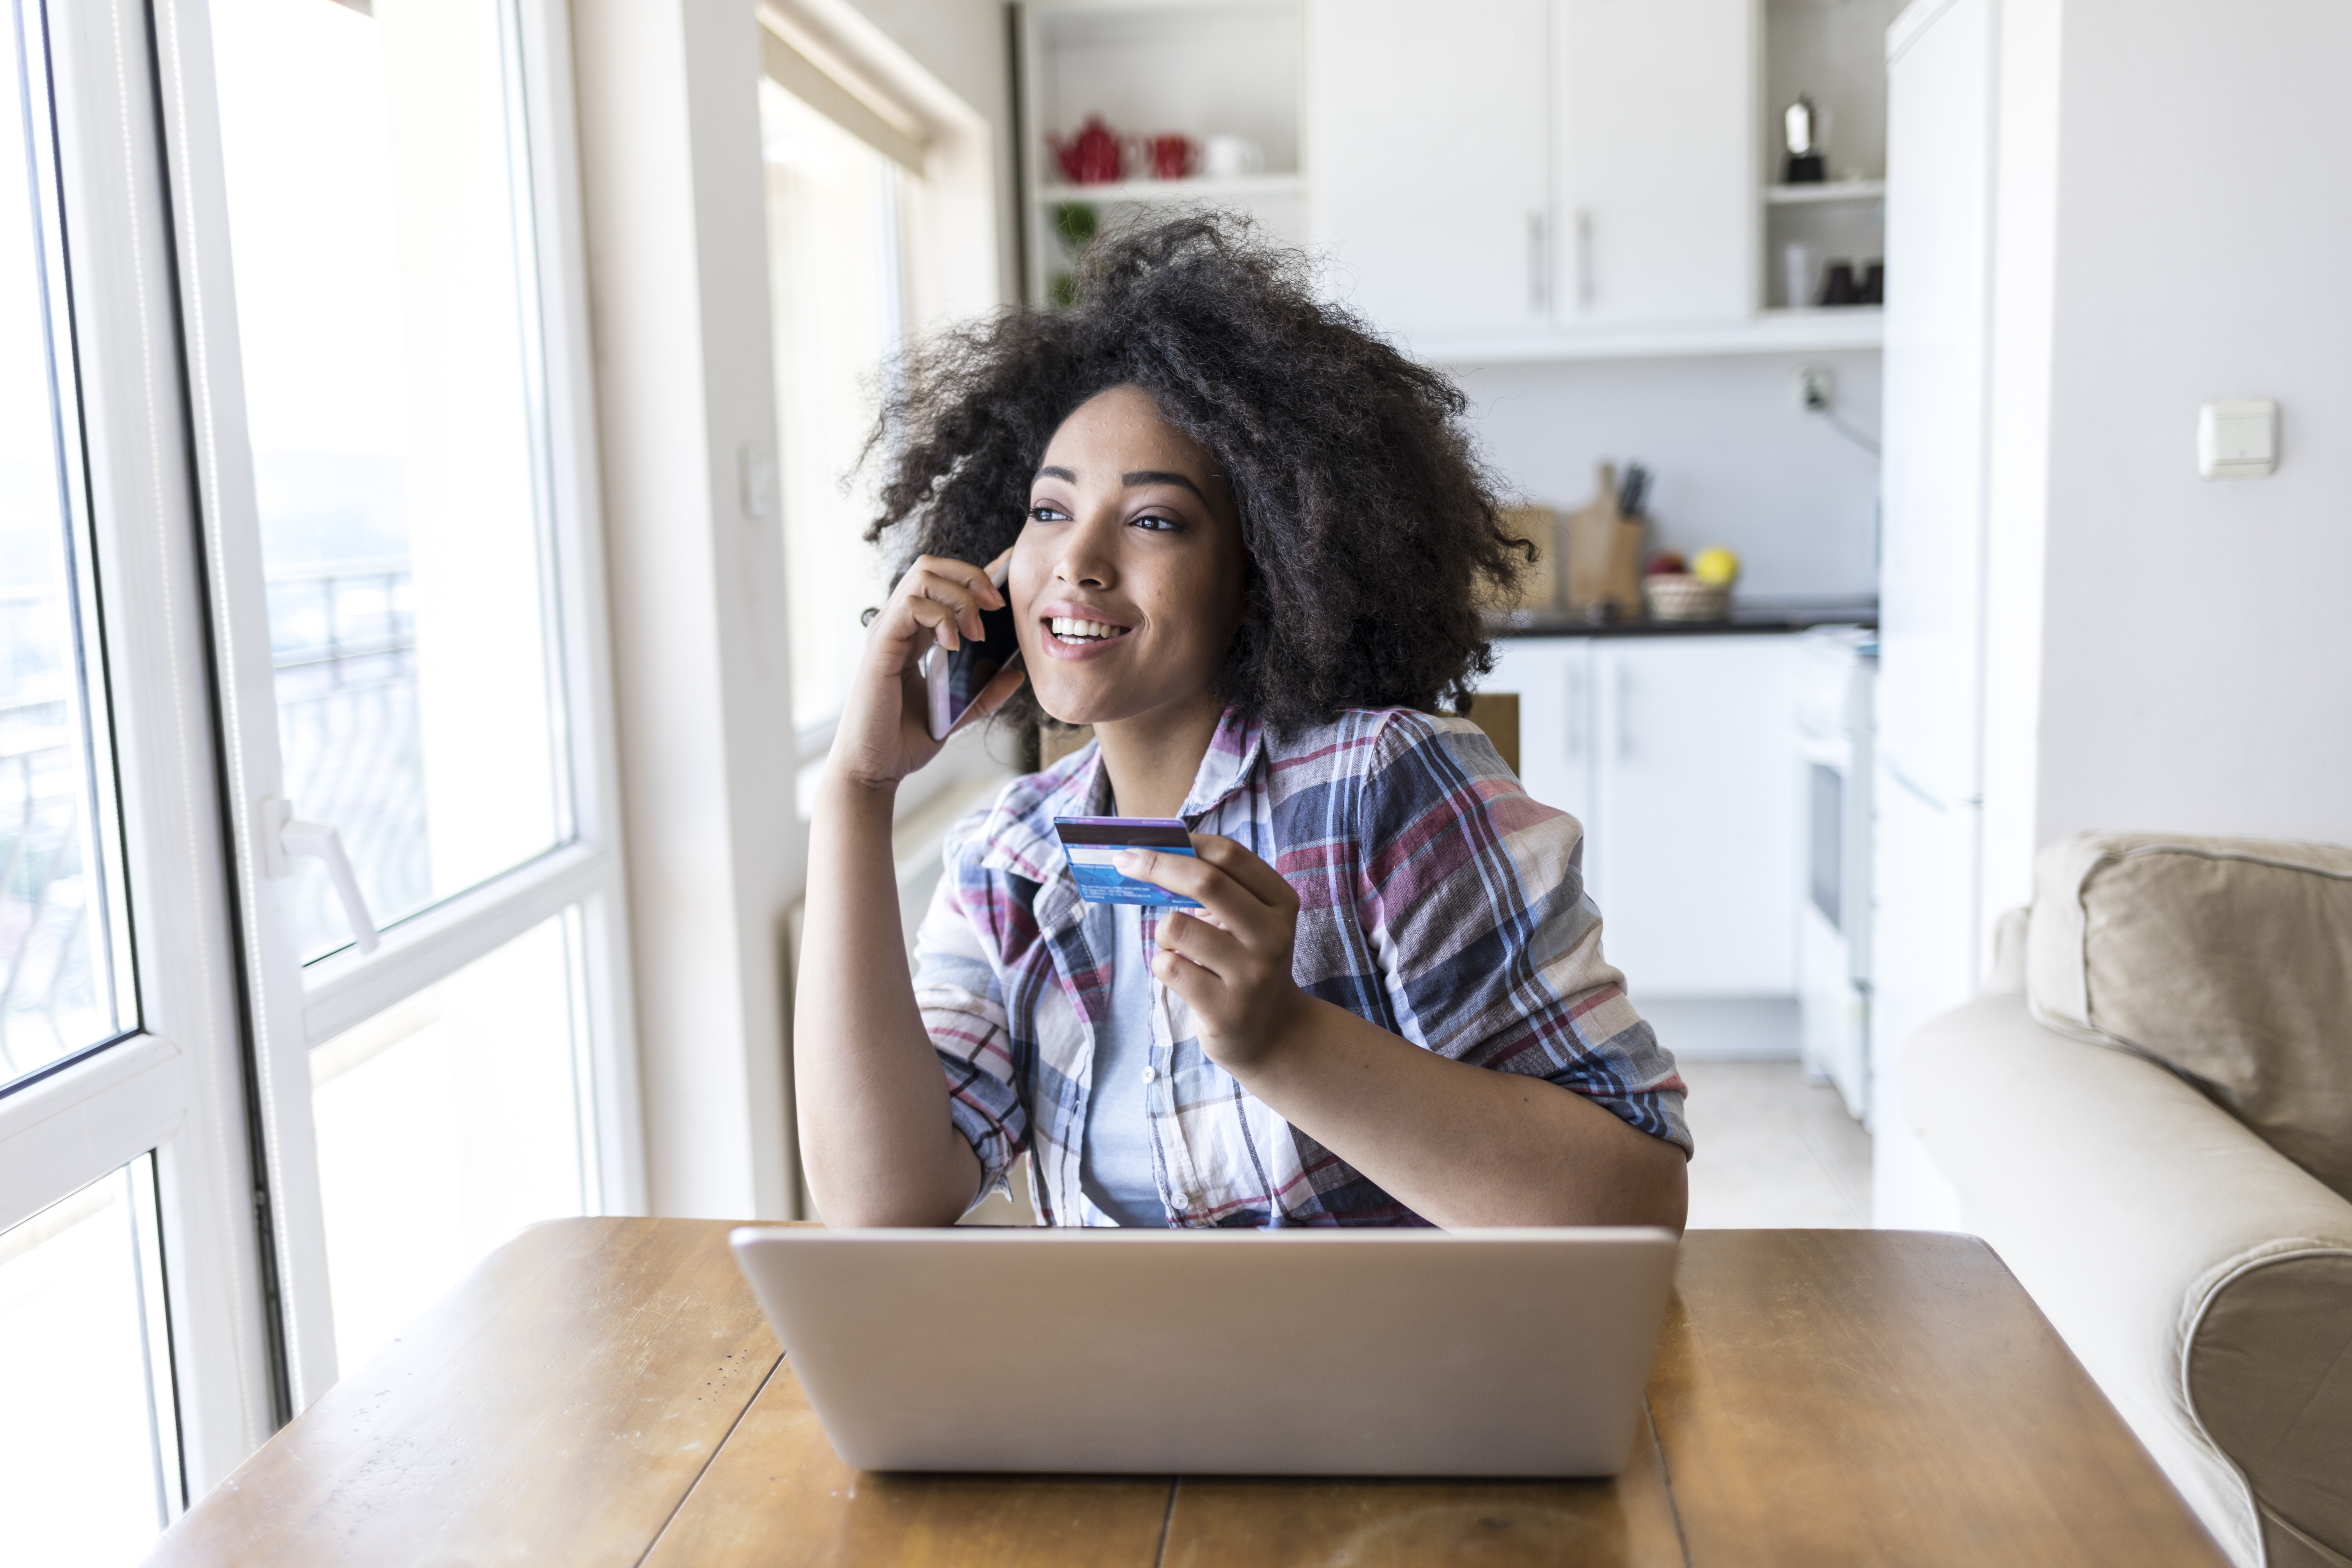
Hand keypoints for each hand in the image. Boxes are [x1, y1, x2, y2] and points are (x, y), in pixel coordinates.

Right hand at [827, 548, 1026, 793]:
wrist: (875, 769)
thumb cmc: (904, 741)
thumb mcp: (958, 712)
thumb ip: (985, 692)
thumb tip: (1016, 673)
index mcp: (914, 634)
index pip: (944, 585)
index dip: (977, 572)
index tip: (1011, 575)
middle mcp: (898, 626)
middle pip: (932, 566)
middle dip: (971, 575)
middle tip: (997, 605)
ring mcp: (887, 632)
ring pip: (923, 576)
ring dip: (961, 596)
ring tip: (977, 632)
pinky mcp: (881, 646)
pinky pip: (911, 607)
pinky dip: (941, 616)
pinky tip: (954, 644)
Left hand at [1115, 835, 1308, 1072]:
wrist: (1272, 1033)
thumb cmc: (1245, 962)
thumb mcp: (1248, 921)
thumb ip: (1215, 889)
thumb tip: (1152, 854)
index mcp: (1281, 903)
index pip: (1230, 855)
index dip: (1184, 841)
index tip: (1148, 838)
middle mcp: (1273, 937)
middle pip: (1205, 881)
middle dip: (1156, 865)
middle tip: (1123, 861)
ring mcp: (1252, 976)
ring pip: (1177, 927)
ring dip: (1163, 932)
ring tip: (1179, 947)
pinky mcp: (1226, 1011)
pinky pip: (1169, 967)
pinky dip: (1163, 964)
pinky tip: (1183, 975)